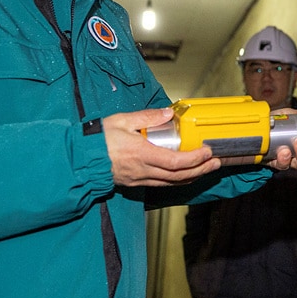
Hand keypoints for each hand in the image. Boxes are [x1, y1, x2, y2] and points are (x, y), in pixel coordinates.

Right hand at [102, 108, 220, 185]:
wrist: (80, 159)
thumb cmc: (98, 139)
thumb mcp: (122, 121)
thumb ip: (147, 117)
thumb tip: (168, 113)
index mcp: (142, 154)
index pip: (176, 162)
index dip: (195, 159)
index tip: (207, 152)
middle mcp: (143, 170)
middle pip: (178, 176)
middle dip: (201, 170)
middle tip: (216, 163)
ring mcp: (139, 178)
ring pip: (171, 183)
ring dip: (191, 177)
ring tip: (205, 169)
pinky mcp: (135, 182)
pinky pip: (161, 184)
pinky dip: (176, 180)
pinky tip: (184, 175)